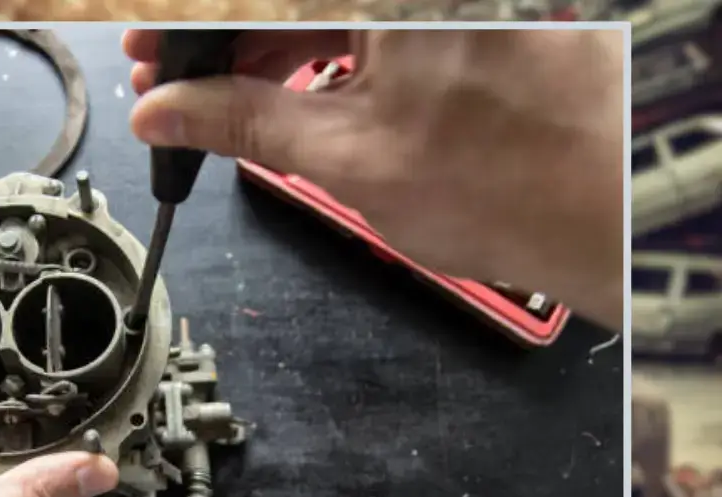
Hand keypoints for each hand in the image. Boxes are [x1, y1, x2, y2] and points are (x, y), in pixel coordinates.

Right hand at [125, 29, 624, 329]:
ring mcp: (437, 4)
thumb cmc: (508, 184)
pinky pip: (360, 19)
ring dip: (258, 46)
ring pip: (318, 8)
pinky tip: (276, 90)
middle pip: (283, 0)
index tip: (146, 49)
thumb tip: (167, 111)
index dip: (186, 23)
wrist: (612, 213)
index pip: (254, 2)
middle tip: (163, 80)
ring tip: (209, 99)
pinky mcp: (454, 19)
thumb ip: (245, 122)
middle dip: (216, 35)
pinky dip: (312, 51)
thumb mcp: (347, 156)